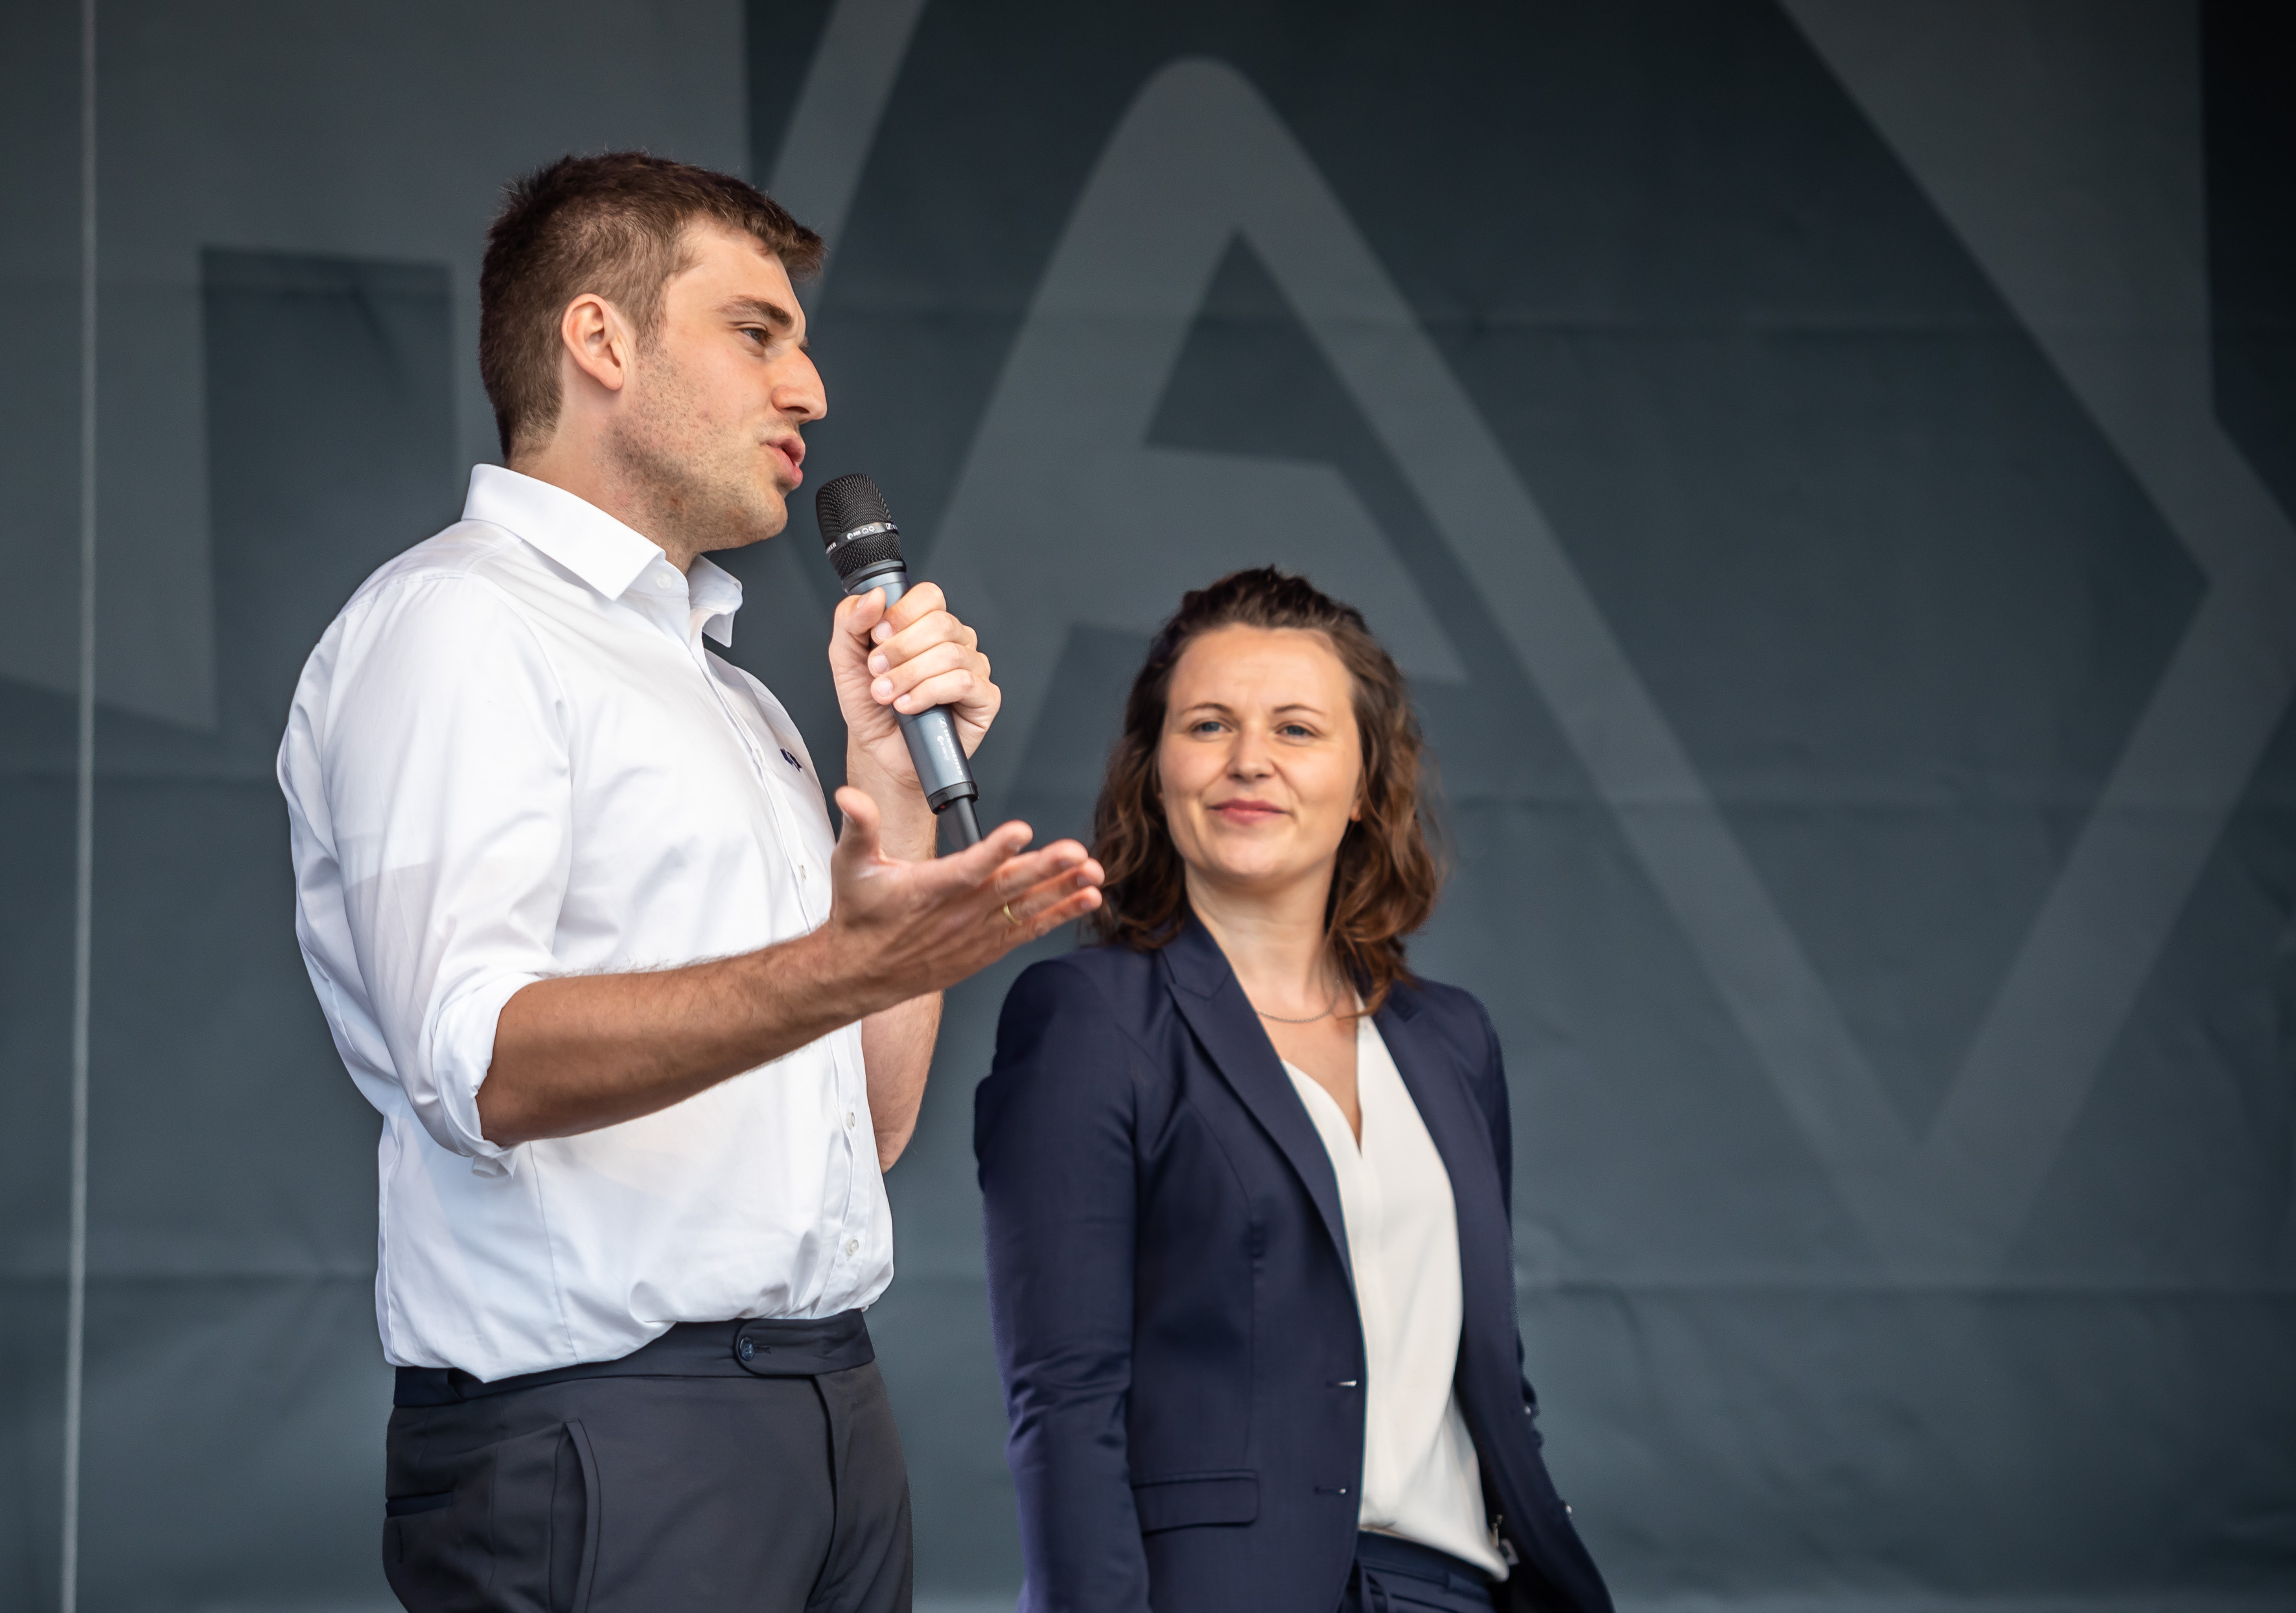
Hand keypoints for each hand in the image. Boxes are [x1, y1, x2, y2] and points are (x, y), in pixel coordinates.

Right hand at [822, 787, 1102, 1000]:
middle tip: (1076, 853)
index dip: (992, 851)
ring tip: (1092, 876)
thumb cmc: (860, 915)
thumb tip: (851, 797)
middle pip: (1006, 889)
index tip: (1019, 831)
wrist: (860, 972)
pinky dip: (1057, 917)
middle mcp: (955, 915)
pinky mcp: (985, 949)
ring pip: (1024, 910)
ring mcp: (974, 934)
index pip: (964, 868)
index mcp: (926, 890)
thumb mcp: (850, 865)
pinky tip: (1085, 902)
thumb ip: (859, 827)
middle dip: (1044, 869)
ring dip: (1061, 892)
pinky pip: (1027, 932)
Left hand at [829, 582, 998, 798]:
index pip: (929, 596)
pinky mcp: (985, 698)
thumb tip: (874, 596)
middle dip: (900, 649)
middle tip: (876, 672)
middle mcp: (956, 642)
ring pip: (950, 654)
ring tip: (886, 695)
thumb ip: (851, 622)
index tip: (876, 637)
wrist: (880, 751)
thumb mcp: (846, 659)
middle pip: (940, 623)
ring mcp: (974, 669)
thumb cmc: (870, 705)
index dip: (902, 613)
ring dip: (909, 675)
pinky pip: (964, 683)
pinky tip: (908, 706)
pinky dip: (929, 693)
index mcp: (928, 625)